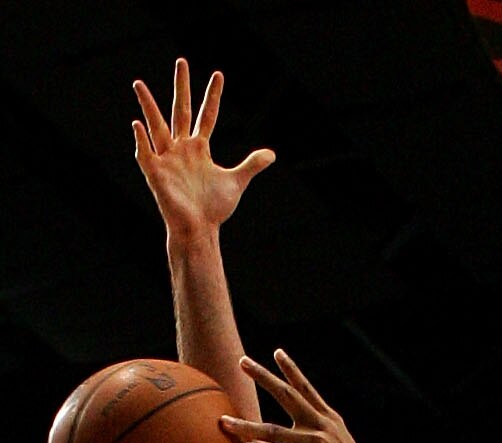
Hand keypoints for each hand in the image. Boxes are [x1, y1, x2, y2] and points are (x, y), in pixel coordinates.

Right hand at [133, 57, 273, 238]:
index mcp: (199, 149)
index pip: (207, 115)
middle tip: (182, 61)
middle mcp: (181, 149)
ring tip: (138, 84)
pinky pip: (145, 153)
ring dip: (147, 106)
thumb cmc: (214, 209)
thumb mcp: (236, 182)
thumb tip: (271, 154)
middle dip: (182, 87)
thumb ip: (251, 165)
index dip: (213, 96)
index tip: (218, 75)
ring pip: (156, 126)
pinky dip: (141, 140)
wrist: (199, 230)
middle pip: (180, 111)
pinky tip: (137, 125)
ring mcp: (167, 159)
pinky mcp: (156, 174)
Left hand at [222, 350, 376, 442]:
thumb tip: (302, 429)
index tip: (277, 352)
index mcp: (328, 418)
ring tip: (225, 421)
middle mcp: (321, 426)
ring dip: (246, 426)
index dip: (291, 369)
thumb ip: (321, 432)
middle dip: (263, 377)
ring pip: (274, 432)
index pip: (306, 388)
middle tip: (243, 361)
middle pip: (287, 395)